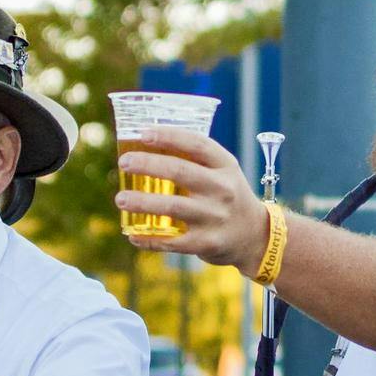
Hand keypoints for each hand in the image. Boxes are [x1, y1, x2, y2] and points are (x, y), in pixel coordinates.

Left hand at [114, 129, 272, 278]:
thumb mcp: (222, 172)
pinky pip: (172, 241)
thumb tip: (143, 148)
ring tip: (120, 199)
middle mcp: (223, 189)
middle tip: (124, 163)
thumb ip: (193, 161)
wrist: (254, 235)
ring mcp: (215, 217)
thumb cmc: (227, 196)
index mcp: (225, 166)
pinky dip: (149, 239)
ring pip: (172, 206)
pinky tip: (132, 235)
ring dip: (142, 202)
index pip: (197, 144)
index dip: (169, 136)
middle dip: (147, 164)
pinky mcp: (207, 242)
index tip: (143, 133)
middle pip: (180, 171)